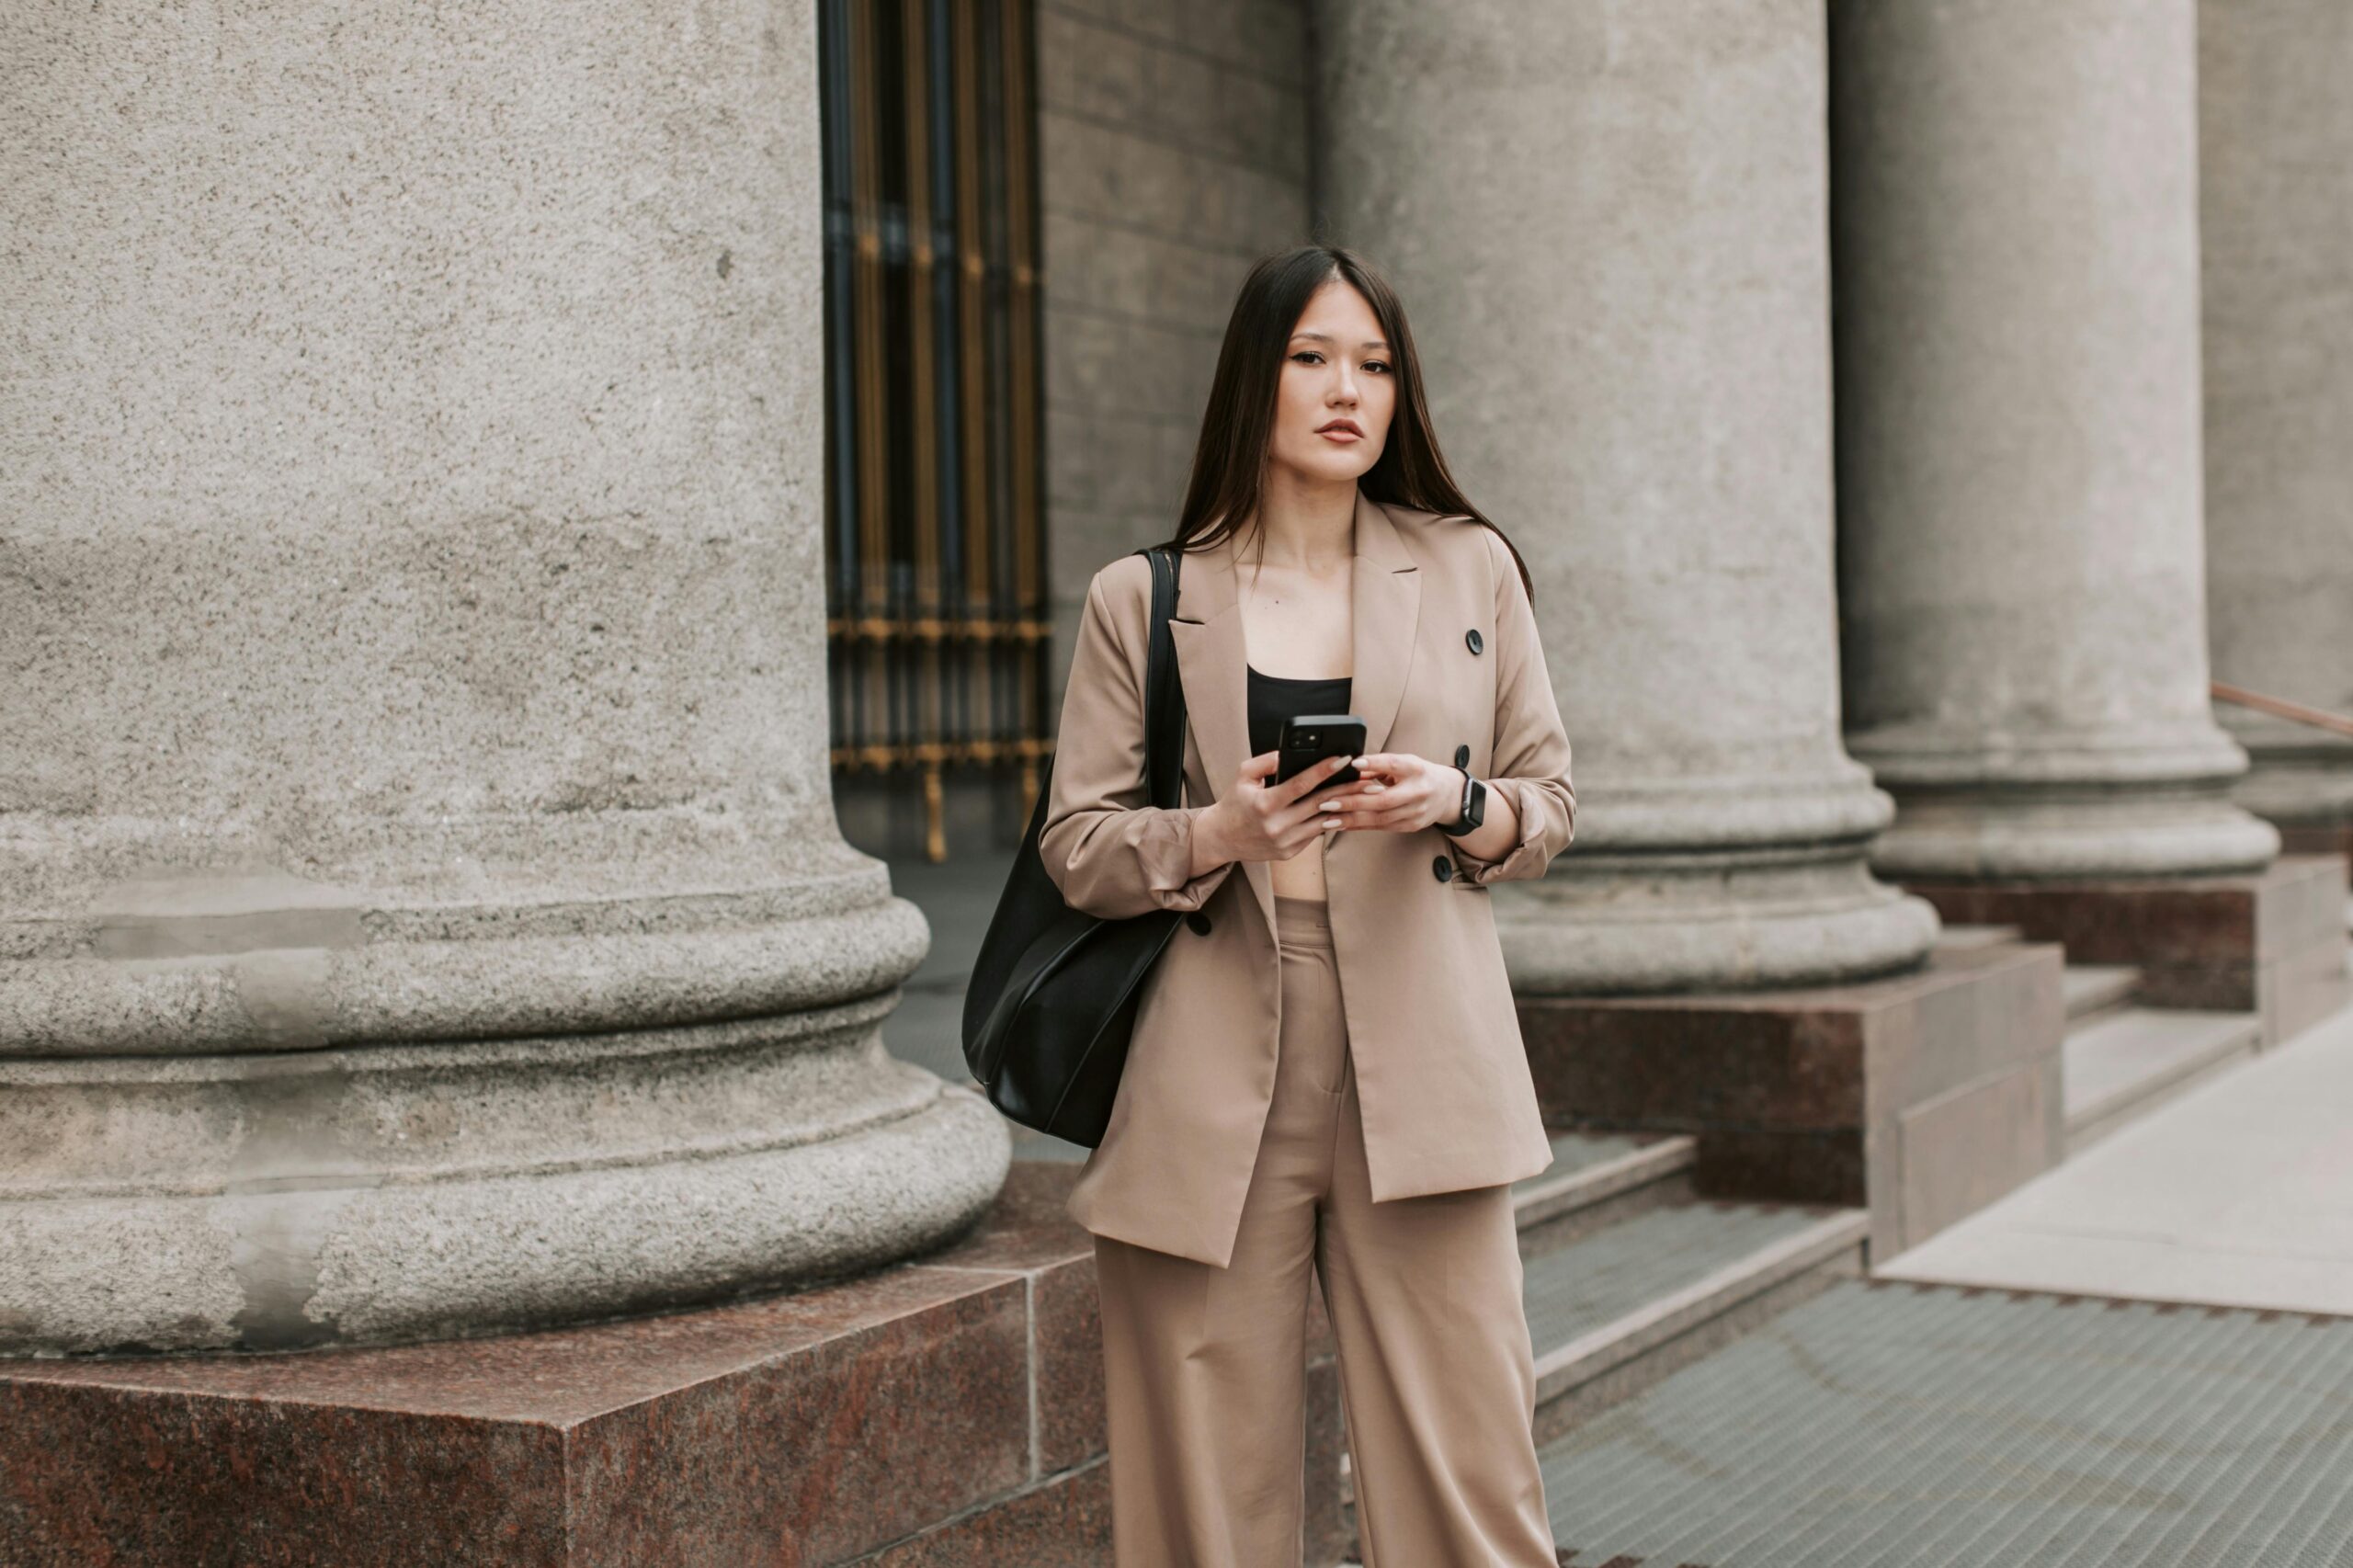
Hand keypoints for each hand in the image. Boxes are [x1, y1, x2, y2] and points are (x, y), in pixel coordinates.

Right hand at [1194, 751, 1356, 866]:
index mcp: (1265, 804)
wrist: (1221, 838)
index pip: (1301, 784)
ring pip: (1323, 821)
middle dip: (1348, 791)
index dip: (1324, 770)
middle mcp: (1277, 826)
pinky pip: (1314, 834)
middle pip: (1320, 804)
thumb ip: (1267, 761)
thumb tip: (1291, 753)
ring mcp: (1285, 842)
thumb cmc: (1234, 802)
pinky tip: (1345, 810)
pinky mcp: (1289, 853)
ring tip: (1365, 796)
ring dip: (1346, 808)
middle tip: (1370, 780)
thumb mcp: (1244, 775)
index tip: (1344, 759)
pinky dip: (1329, 821)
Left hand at [1313, 752, 1459, 833]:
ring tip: (1327, 819)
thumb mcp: (1404, 762)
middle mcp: (1418, 791)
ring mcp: (1416, 812)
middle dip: (1352, 802)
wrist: (1448, 795)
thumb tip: (1350, 767)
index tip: (1353, 763)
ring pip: (1380, 818)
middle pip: (1383, 799)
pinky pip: (1382, 827)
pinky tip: (1342, 826)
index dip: (1375, 764)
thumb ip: (1380, 766)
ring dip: (1351, 819)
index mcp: (1416, 769)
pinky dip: (1360, 826)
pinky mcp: (1411, 826)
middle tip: (1327, 803)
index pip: (1394, 764)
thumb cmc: (1419, 774)